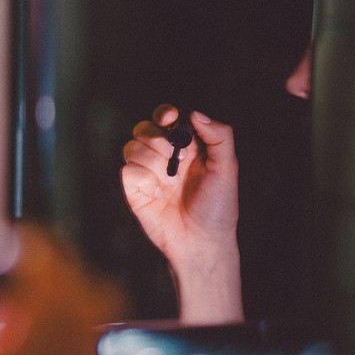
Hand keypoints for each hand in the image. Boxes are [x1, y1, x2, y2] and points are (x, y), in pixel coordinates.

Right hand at [120, 104, 242, 323]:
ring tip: (169, 180)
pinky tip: (157, 193)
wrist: (201, 242)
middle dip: (159, 140)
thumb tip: (195, 113)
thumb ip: (219, 136)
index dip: (164, 113)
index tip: (169, 118)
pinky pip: (127, 170)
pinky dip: (143, 179)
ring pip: (132, 146)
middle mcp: (164, 156)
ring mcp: (147, 172)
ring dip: (152, 160)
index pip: (167, 119)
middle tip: (179, 159)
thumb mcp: (227, 169)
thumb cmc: (217, 208)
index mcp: (186, 147)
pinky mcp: (134, 189)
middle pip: (144, 128)